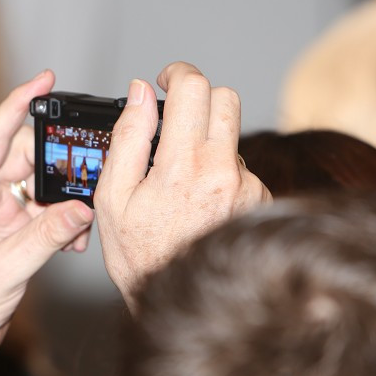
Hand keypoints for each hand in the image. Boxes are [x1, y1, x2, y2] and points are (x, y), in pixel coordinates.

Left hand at [0, 70, 93, 375]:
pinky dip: (61, 222)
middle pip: (25, 159)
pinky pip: (41, 214)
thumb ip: (45, 237)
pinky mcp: (6, 235)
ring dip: (64, 199)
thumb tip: (82, 208)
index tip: (45, 78)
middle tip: (92, 169)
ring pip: (37, 186)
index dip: (19, 103)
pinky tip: (76, 239)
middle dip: (59, 162)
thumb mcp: (2, 271)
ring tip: (85, 215)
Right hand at [95, 62, 269, 307]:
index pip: (194, 88)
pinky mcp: (261, 200)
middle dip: (198, 97)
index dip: (177, 73)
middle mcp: (224, 172)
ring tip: (180, 181)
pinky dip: (220, 172)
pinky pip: (241, 167)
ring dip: (207, 142)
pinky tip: (200, 201)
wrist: (182, 302)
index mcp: (183, 166)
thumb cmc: (140, 255)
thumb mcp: (113, 196)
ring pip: (231, 136)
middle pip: (224, 98)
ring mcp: (248, 187)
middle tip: (175, 116)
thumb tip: (139, 93)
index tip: (166, 80)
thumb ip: (127, 137)